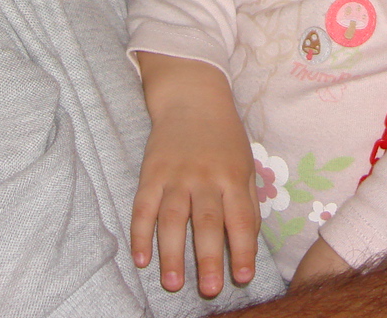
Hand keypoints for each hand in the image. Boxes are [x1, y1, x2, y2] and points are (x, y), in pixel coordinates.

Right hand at [131, 54, 260, 297]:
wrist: (192, 98)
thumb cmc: (224, 139)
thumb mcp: (245, 165)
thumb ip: (246, 204)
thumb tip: (246, 245)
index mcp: (232, 176)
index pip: (240, 218)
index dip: (242, 249)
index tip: (242, 277)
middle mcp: (204, 176)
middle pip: (206, 222)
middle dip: (207, 258)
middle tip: (210, 289)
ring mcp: (175, 175)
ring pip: (172, 218)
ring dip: (171, 253)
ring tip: (173, 284)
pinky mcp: (150, 173)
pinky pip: (143, 208)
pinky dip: (140, 234)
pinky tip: (141, 259)